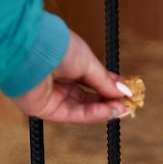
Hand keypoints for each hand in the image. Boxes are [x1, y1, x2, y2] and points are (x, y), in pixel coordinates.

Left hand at [11, 30, 130, 122]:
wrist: (34, 52)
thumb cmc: (58, 48)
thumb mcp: (89, 62)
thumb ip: (105, 81)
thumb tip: (124, 92)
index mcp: (68, 65)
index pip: (93, 80)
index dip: (111, 88)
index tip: (128, 92)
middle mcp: (60, 82)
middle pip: (89, 97)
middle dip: (109, 101)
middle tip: (128, 105)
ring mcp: (53, 97)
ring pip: (83, 108)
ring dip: (105, 110)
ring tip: (123, 110)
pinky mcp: (48, 110)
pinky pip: (75, 115)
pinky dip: (93, 114)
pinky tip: (109, 112)